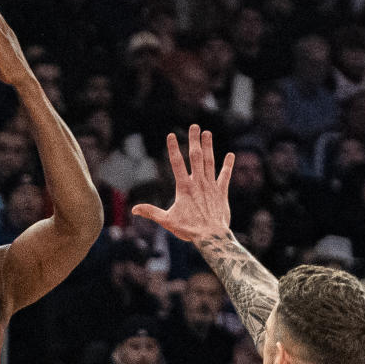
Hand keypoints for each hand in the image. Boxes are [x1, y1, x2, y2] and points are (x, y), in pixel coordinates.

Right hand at [131, 125, 233, 243]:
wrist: (211, 237)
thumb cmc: (189, 230)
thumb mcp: (167, 221)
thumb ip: (151, 212)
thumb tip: (134, 209)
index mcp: (184, 187)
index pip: (177, 163)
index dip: (173, 148)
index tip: (171, 135)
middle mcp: (198, 183)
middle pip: (196, 157)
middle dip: (194, 140)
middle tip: (194, 126)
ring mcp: (211, 186)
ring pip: (210, 162)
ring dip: (208, 147)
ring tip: (207, 133)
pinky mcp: (221, 192)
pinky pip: (225, 176)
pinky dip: (228, 165)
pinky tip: (230, 155)